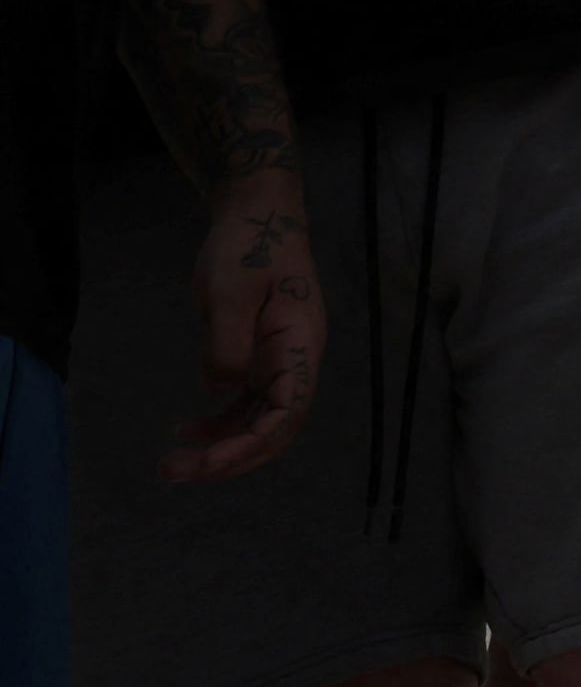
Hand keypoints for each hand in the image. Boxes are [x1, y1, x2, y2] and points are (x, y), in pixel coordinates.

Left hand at [171, 167, 321, 482]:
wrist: (258, 214)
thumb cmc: (249, 248)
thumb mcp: (230, 293)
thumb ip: (227, 346)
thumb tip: (220, 390)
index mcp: (299, 347)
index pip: (286, 414)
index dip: (249, 446)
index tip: (206, 462)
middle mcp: (295, 361)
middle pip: (273, 428)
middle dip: (230, 459)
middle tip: (176, 472)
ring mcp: (279, 360)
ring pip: (258, 421)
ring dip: (221, 446)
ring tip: (174, 460)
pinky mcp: (260, 356)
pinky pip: (246, 403)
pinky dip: (221, 422)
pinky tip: (190, 427)